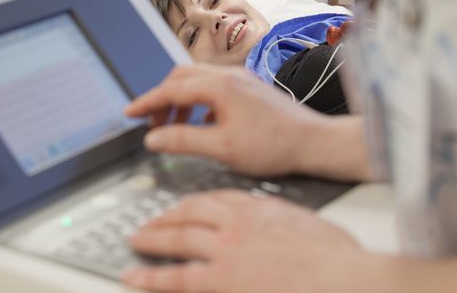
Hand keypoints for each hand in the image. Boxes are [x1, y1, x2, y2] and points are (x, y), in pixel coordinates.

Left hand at [122, 189, 362, 292]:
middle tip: (152, 220)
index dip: (196, 203)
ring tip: (137, 238)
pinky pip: (178, 276)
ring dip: (154, 237)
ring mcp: (227, 250)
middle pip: (192, 213)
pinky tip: (134, 274)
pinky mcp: (221, 279)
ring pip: (180, 237)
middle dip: (168, 216)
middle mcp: (238, 224)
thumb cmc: (337, 257)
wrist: (344, 277)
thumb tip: (275, 230)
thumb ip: (282, 224)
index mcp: (260, 209)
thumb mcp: (309, 227)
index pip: (218, 198)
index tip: (186, 206)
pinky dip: (152, 275)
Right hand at [125, 64, 325, 175]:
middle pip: (181, 78)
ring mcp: (240, 80)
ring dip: (180, 101)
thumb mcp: (223, 147)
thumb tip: (154, 138)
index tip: (129, 112)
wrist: (313, 142)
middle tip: (151, 123)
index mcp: (220, 86)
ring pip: (197, 81)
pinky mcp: (248, 88)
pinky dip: (198, 103)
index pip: (171, 89)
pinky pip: (213, 87)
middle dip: (162, 99)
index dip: (147, 102)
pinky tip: (201, 124)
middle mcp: (229, 76)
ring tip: (173, 127)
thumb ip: (184, 140)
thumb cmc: (274, 145)